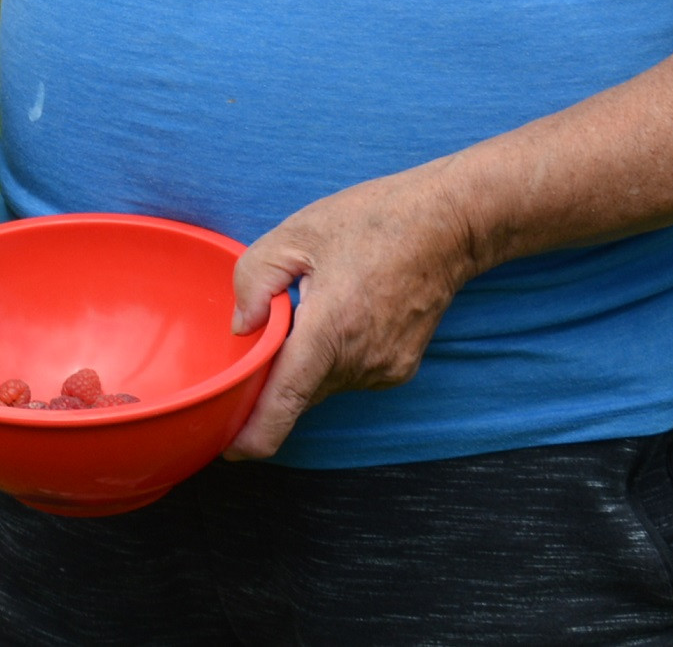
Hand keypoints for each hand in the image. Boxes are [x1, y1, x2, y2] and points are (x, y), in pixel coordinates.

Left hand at [223, 165, 484, 458]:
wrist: (446, 227)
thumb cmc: (370, 222)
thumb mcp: (295, 234)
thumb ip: (254, 282)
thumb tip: (242, 330)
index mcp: (331, 328)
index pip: (287, 401)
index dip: (253, 434)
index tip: (227, 449)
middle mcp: (361, 360)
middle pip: (298, 394)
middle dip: (272, 380)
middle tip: (262, 334)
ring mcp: (384, 370)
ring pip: (322, 385)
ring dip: (305, 363)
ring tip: (313, 306)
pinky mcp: (398, 370)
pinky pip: (347, 376)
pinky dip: (331, 358)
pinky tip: (340, 315)